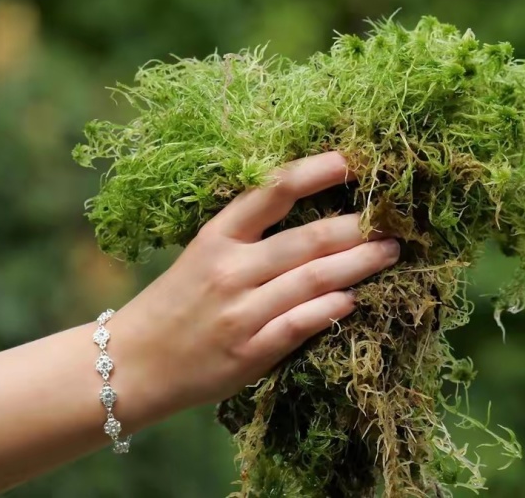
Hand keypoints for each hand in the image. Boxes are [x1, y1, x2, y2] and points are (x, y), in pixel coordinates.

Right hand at [112, 152, 398, 427]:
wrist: (131, 363)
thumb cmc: (175, 302)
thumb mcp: (200, 253)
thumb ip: (248, 234)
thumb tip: (313, 212)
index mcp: (217, 236)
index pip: (272, 191)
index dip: (316, 172)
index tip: (352, 161)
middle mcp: (230, 270)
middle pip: (307, 240)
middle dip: (357, 228)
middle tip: (393, 221)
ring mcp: (240, 313)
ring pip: (313, 280)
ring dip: (359, 265)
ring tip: (390, 253)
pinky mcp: (249, 353)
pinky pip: (300, 325)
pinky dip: (330, 309)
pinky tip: (354, 300)